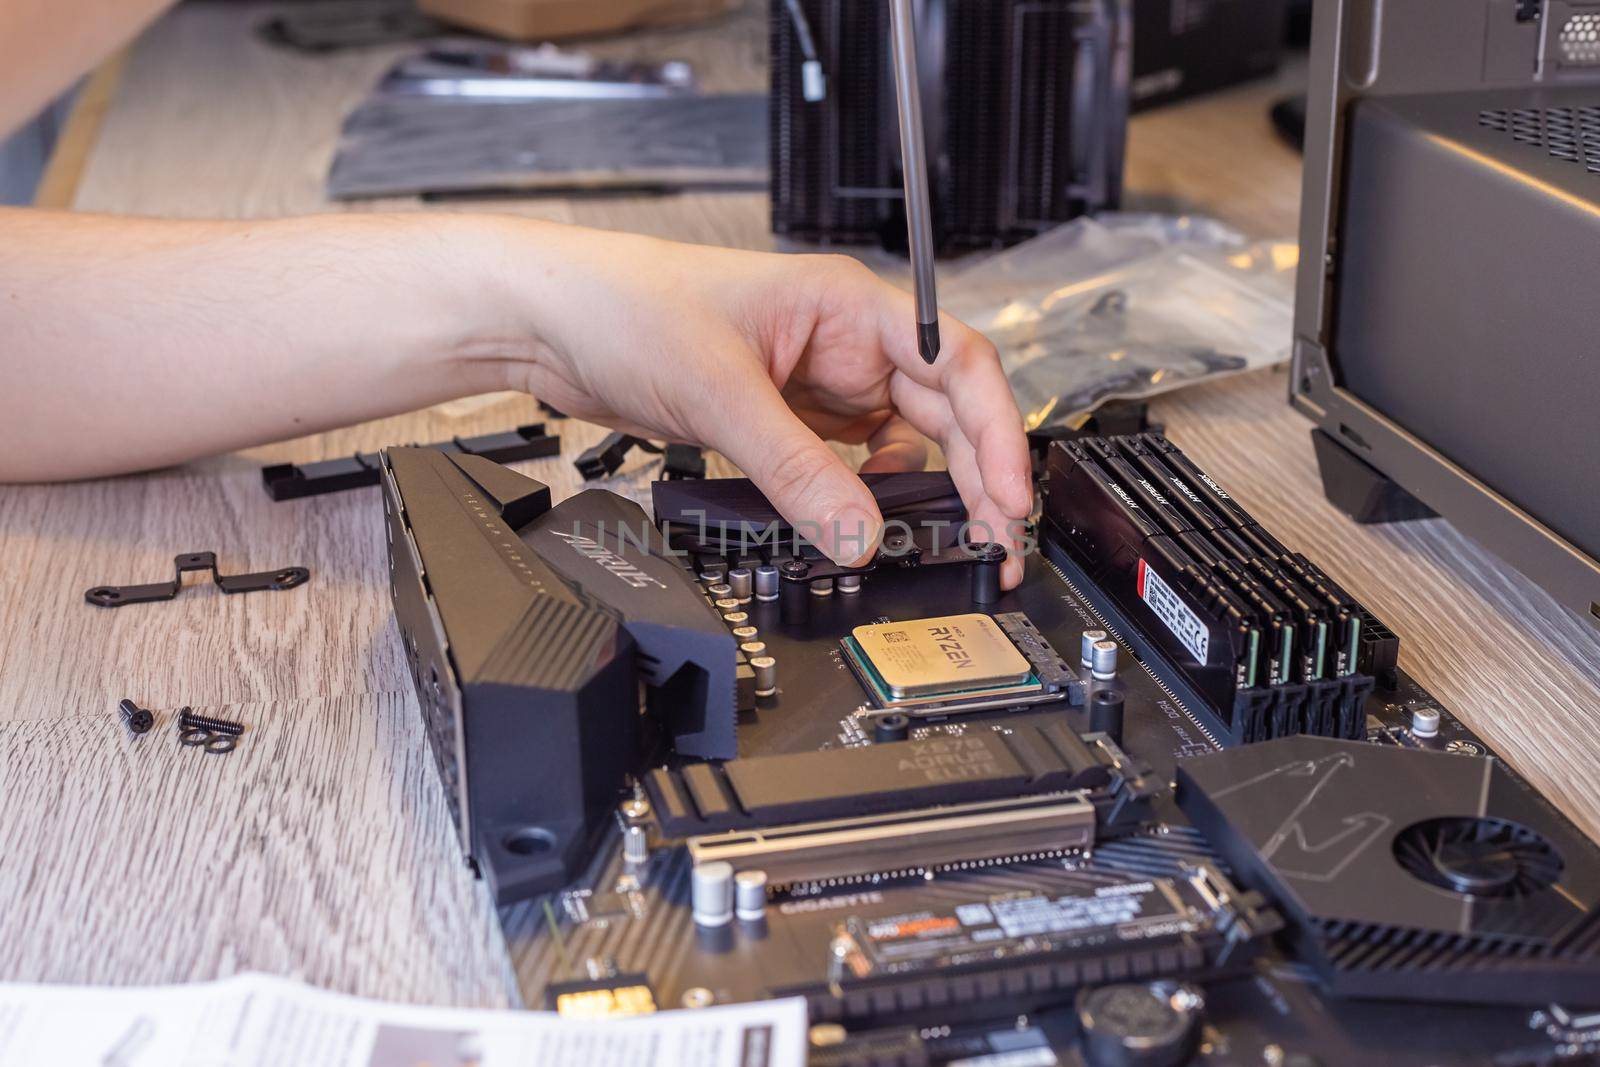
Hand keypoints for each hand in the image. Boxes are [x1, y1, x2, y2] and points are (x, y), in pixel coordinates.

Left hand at [490, 227, 1032, 586]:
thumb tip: (859, 534)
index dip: (995, 431)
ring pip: (898, 444)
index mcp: (848, 305)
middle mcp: (844, 341)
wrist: (551, 320)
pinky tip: (862, 525)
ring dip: (921, 495)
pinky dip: (861, 499)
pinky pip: (845, 466)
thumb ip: (797, 471)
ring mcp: (816, 383)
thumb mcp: (722, 393)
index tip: (1007, 496)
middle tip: (990, 543)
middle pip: (942, 411)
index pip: (956, 361)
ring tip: (937, 545)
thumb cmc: (628, 305)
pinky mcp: (784, 420)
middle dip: (973, 478)